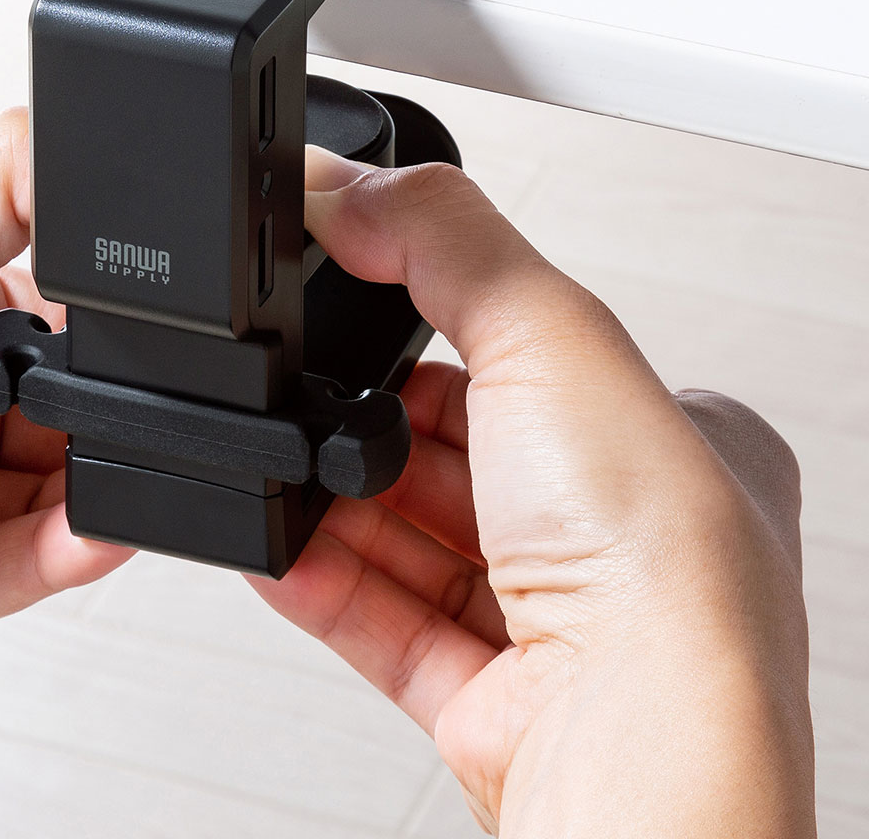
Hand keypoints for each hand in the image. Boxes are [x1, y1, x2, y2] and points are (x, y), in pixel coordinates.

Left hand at [0, 109, 129, 715]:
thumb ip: (10, 191)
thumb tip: (100, 140)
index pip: (61, 340)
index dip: (110, 342)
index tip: (160, 335)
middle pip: (65, 427)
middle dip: (108, 421)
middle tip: (138, 403)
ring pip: (51, 507)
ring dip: (100, 492)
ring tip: (135, 465)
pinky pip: (15, 574)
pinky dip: (67, 554)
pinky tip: (100, 526)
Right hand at [252, 148, 814, 836]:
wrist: (637, 765)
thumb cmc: (658, 567)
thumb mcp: (552, 333)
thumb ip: (443, 240)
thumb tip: (346, 188)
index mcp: (676, 441)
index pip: (534, 363)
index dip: (439, 343)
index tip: (362, 322)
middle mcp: (627, 536)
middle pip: (462, 457)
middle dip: (376, 431)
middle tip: (313, 404)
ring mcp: (562, 626)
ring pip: (417, 545)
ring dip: (338, 510)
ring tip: (278, 477)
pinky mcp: (496, 705)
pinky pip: (386, 627)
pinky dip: (324, 585)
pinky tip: (276, 553)